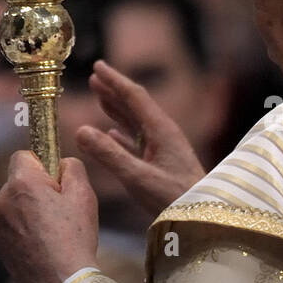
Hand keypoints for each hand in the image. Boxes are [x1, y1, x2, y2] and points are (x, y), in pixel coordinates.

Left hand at [0, 152, 98, 282]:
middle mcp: (2, 200)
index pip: (23, 155)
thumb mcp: (83, 194)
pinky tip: (43, 244)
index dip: (41, 163)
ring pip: (14, 205)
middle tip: (59, 207)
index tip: (55, 179)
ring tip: (53, 230)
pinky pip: (11, 226)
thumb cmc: (74, 237)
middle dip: (36, 188)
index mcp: (22, 183)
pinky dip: (24, 230)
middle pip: (18, 182)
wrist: (61, 281)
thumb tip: (62, 162)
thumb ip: (72, 167)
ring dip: (29, 210)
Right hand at [75, 60, 205, 216]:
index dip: (115, 81)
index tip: (98, 65)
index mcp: (161, 130)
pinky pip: (138, 141)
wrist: (202, 217)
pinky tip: (113, 133)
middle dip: (114, 91)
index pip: (134, 97)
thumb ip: (109, 154)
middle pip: (135, 105)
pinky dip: (123, 133)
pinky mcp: (162, 163)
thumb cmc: (174, 197)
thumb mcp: (138, 177)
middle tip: (94, 77)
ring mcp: (163, 148)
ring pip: (136, 122)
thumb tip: (80, 130)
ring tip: (101, 97)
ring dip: (117, 109)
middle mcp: (163, 134)